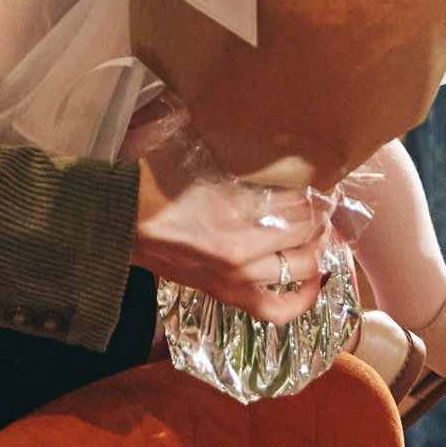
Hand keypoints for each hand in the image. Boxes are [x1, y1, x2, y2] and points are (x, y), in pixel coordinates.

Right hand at [126, 97, 333, 324]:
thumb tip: (265, 138)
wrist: (120, 221)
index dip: (315, 190)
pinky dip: (302, 300)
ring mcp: (236, 278)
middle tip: (325, 200)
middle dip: (321, 215)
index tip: (324, 179)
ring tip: (320, 231)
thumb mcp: (195, 155)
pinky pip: (276, 309)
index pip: (295, 202)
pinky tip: (316, 282)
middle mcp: (241, 250)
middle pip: (304, 233)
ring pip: (300, 266)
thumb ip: (233, 154)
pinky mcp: (227, 294)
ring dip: (317, 247)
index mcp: (231, 211)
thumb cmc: (154, 181)